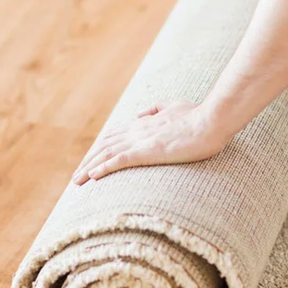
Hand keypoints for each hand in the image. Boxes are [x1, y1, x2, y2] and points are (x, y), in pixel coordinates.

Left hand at [72, 100, 230, 184]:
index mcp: (143, 122)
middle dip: (88, 160)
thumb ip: (156, 109)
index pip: (113, 136)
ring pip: (106, 154)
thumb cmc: (198, 115)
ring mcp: (140, 140)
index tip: (90, 161)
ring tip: (76, 181)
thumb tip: (140, 113)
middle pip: (104, 145)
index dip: (99, 149)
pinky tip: (92, 177)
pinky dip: (102, 168)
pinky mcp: (147, 151)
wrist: (211, 120)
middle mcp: (137, 130)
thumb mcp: (175, 106)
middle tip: (76, 176)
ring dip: (89, 168)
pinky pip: (118, 160)